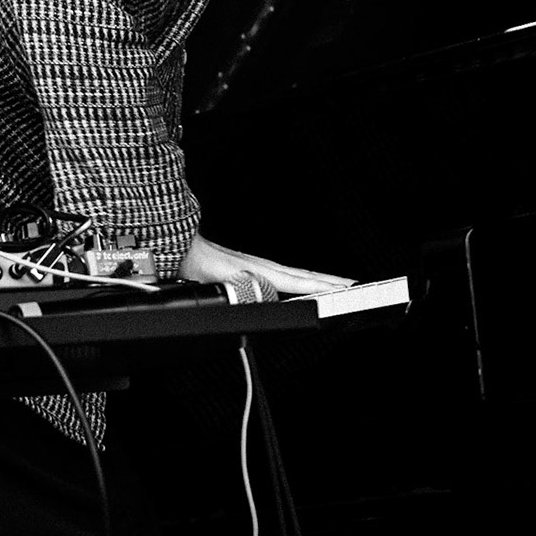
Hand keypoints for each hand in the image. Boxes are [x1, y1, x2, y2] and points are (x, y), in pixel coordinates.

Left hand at [179, 233, 355, 296]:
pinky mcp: (252, 266)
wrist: (179, 245)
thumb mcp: (215, 279)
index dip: (322, 286)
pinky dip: (302, 278)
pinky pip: (285, 274)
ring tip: (340, 284)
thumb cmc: (194, 262)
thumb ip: (238, 287)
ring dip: (320, 279)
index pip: (298, 281)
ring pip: (297, 274)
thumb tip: (259, 291)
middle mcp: (262, 266)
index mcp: (257, 270)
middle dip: (332, 281)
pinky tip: (304, 282)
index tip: (344, 289)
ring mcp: (258, 265)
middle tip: (356, 286)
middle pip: (305, 275)